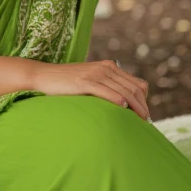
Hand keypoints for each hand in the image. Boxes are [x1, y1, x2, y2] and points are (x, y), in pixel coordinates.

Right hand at [30, 59, 151, 119]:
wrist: (44, 76)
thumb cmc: (67, 84)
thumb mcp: (91, 81)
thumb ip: (107, 87)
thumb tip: (124, 105)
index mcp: (109, 67)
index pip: (137, 84)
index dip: (145, 100)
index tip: (144, 116)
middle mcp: (106, 68)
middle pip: (134, 88)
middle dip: (143, 106)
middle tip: (146, 123)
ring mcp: (95, 74)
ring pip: (124, 91)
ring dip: (135, 107)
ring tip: (139, 121)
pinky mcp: (85, 81)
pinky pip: (106, 90)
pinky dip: (117, 99)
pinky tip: (123, 108)